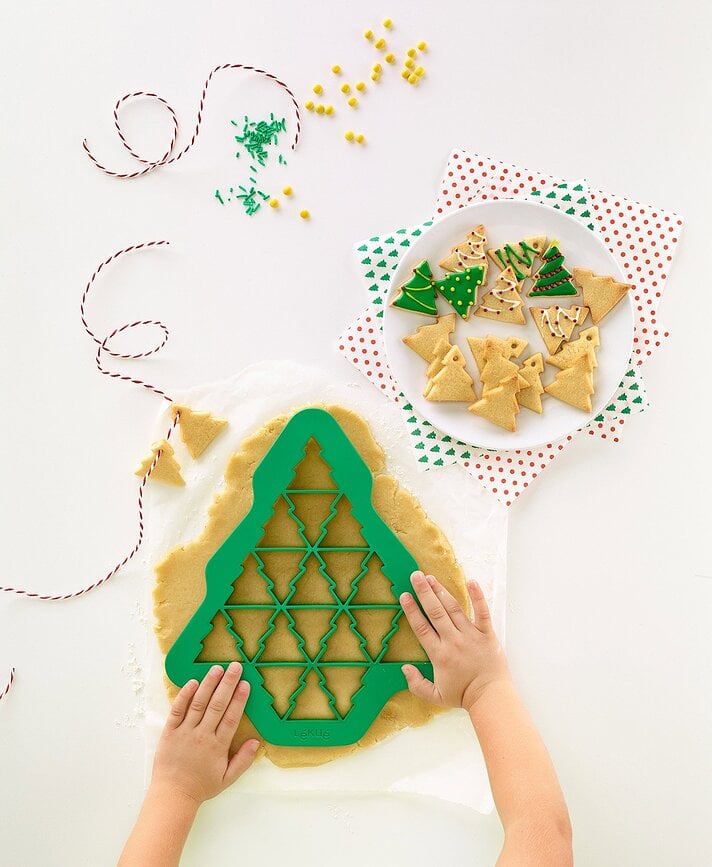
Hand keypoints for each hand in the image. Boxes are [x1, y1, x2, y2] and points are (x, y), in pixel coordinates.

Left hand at [151, 662, 259, 804]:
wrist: (173, 795)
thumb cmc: (201, 786)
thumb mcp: (227, 779)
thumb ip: (243, 760)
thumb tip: (256, 741)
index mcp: (218, 746)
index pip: (231, 717)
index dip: (239, 699)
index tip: (246, 684)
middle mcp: (202, 735)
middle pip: (217, 705)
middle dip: (227, 684)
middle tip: (235, 667)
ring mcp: (185, 732)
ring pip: (198, 703)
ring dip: (208, 684)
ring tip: (217, 668)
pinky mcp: (169, 731)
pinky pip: (177, 710)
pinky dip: (184, 695)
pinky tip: (193, 682)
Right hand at [400, 571, 510, 711]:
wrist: (490, 697)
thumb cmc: (463, 696)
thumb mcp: (435, 696)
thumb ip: (416, 683)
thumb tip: (404, 668)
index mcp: (439, 654)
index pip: (422, 628)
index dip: (412, 610)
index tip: (404, 595)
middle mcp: (453, 641)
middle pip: (435, 612)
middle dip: (424, 592)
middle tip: (415, 576)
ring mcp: (471, 635)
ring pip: (454, 609)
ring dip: (441, 592)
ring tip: (431, 578)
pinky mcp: (487, 634)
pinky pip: (482, 612)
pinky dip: (478, 597)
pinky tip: (472, 582)